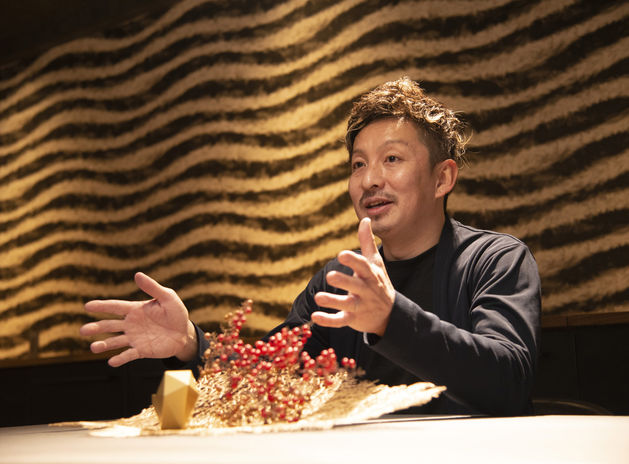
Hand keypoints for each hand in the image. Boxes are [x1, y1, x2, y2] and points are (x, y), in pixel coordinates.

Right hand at [79, 272, 196, 366]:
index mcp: (135, 309)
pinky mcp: (142, 351)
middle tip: (83, 331)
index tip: (87, 306)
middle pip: (110, 325)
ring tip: (93, 347)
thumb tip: (137, 274)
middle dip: (96, 328)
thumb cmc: (176, 313)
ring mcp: (135, 338)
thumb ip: (153, 288)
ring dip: (104, 345)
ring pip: (115, 341)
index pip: (115, 307)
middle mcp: (131, 324)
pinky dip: (120, 359)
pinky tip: (112, 362)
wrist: (184, 333)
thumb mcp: (167, 297)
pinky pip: (129, 355)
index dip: (102, 306)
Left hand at [312, 217, 395, 335]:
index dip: (352, 261)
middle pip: (355, 285)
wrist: (390, 314)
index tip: (341, 254)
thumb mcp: (375, 263)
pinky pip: (341, 320)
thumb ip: (367, 242)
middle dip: (344, 281)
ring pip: (347, 304)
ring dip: (333, 301)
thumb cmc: (378, 283)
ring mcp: (360, 305)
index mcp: (370, 275)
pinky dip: (328, 320)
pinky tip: (315, 316)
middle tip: (330, 276)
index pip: (363, 266)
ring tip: (318, 297)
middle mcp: (366, 290)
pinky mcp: (353, 318)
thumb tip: (365, 219)